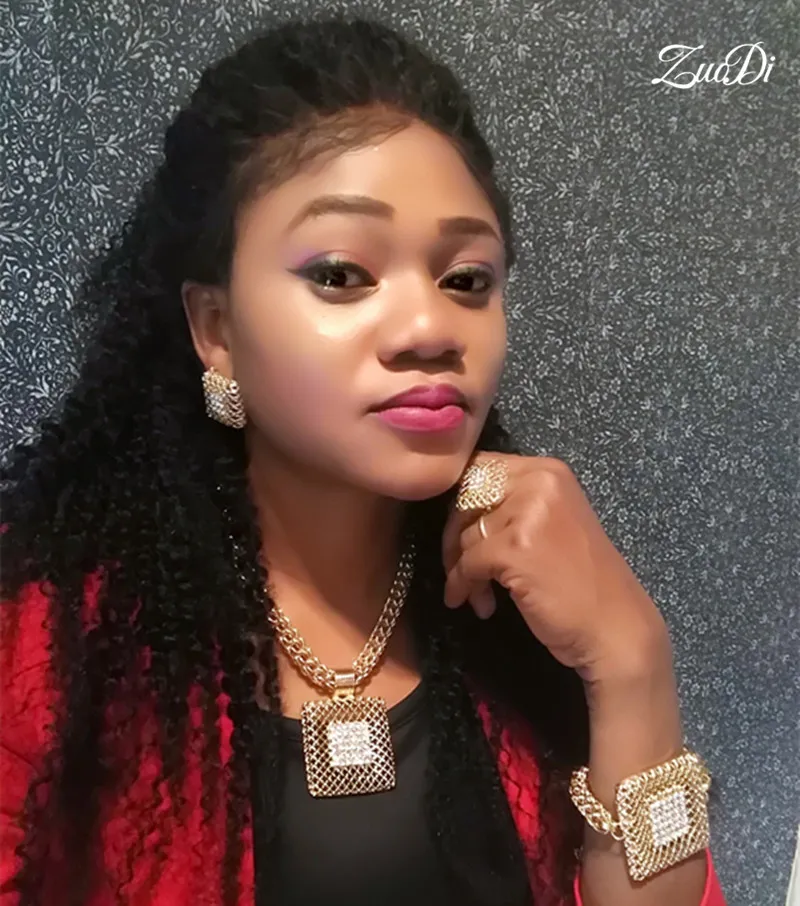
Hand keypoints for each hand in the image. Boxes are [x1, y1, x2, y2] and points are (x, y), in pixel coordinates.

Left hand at [442, 452, 672, 686]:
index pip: (480, 468)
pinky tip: (480, 605)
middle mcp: (538, 482)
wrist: (616, 627)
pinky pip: (468, 563)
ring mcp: (527, 513)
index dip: (461, 501)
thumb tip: (458, 509)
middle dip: (454, 536)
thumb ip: (514, 505)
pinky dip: (463, 586)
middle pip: (466, 498)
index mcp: (548, 471)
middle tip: (459, 569)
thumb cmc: (584, 582)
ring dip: (462, 570)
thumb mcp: (551, 523)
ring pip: (466, 534)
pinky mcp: (515, 548)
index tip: (462, 533)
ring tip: (479, 596)